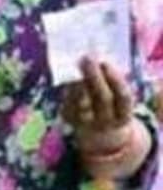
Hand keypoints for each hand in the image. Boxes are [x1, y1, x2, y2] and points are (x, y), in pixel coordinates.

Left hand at [60, 57, 138, 178]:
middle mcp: (106, 121)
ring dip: (78, 81)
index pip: (123, 97)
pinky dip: (67, 87)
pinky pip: (67, 102)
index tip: (106, 62)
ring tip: (75, 64)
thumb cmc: (110, 105)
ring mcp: (86, 123)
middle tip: (87, 58)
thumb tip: (96, 59)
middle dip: (95, 77)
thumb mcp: (116, 98)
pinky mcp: (69, 119)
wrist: (99, 131)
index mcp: (124, 116)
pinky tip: (67, 74)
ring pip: (82, 101)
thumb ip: (111, 82)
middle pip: (102, 98)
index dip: (115, 79)